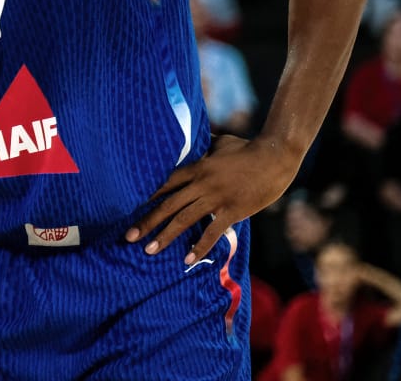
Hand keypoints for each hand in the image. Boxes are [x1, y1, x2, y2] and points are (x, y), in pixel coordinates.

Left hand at [125, 134, 295, 264]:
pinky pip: (212, 232)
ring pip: (184, 219)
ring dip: (166, 236)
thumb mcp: (218, 143)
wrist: (274, 157)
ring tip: (149, 250)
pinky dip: (199, 247)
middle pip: (168, 204)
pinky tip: (187, 260)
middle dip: (146, 221)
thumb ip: (201, 147)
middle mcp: (201, 183)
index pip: (164, 182)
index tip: (126, 205)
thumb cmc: (246, 148)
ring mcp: (216, 198)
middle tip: (128, 236)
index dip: (144, 195)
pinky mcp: (232, 211)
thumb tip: (189, 141)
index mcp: (196, 167)